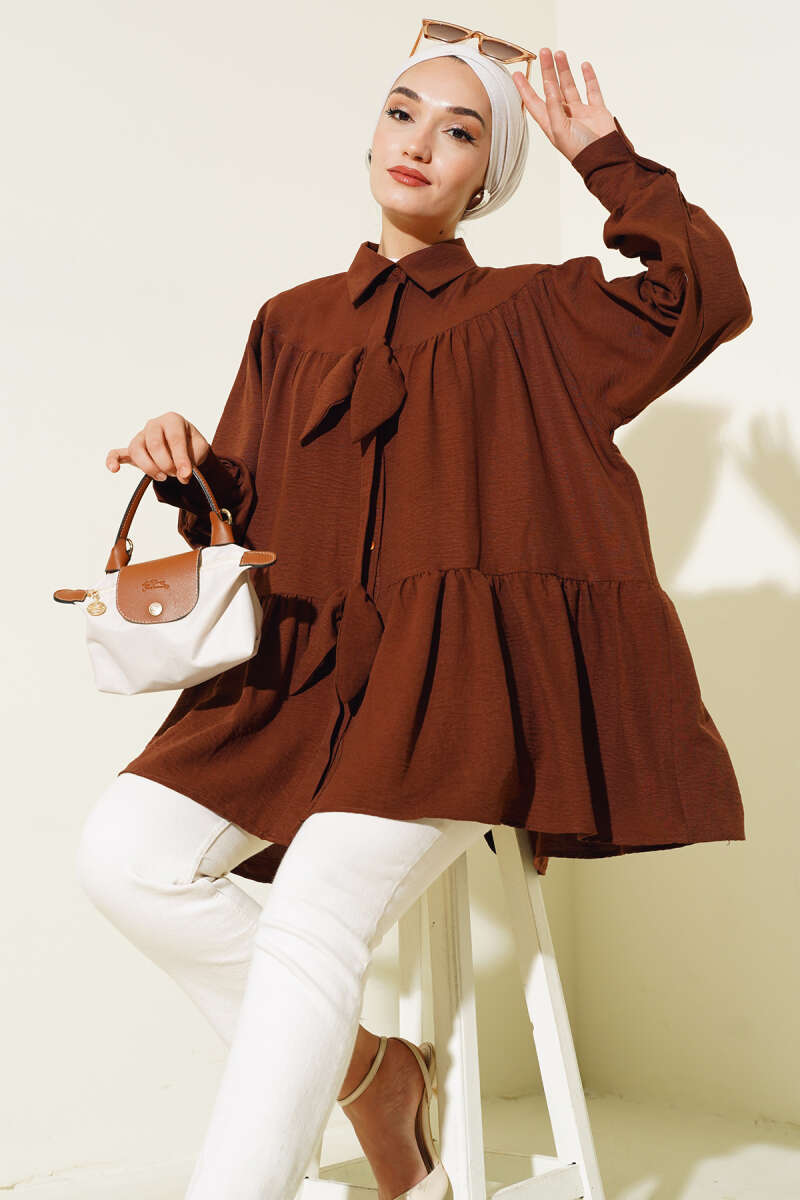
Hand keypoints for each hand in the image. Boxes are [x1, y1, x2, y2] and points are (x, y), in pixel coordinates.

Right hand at [106, 412, 209, 483]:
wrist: (186, 449)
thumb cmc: (191, 447)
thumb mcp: (199, 450)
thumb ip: (192, 461)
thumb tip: (183, 475)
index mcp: (172, 420)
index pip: (174, 439)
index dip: (180, 459)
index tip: (186, 475)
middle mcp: (154, 424)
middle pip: (154, 444)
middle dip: (166, 464)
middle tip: (175, 475)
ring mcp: (141, 436)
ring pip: (137, 450)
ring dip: (149, 467)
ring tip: (162, 477)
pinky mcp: (131, 450)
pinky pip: (117, 453)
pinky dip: (113, 460)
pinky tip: (114, 469)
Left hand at [512, 48, 615, 162]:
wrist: (605, 156)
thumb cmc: (579, 150)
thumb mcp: (559, 129)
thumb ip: (553, 106)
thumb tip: (548, 85)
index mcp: (551, 123)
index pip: (534, 103)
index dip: (525, 89)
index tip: (517, 74)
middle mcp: (564, 116)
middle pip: (552, 88)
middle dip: (547, 70)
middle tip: (544, 52)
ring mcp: (580, 112)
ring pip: (570, 86)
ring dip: (565, 70)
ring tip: (559, 54)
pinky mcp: (596, 110)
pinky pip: (592, 90)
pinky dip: (588, 77)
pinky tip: (583, 66)